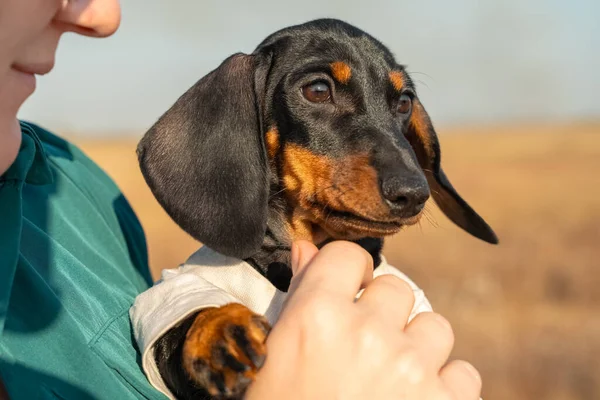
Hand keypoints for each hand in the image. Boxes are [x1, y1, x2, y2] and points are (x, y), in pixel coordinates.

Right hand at [246, 240, 481, 399]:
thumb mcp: (278, 361)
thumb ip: (301, 299)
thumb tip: (306, 249)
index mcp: (317, 318)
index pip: (349, 256)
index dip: (350, 274)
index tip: (349, 294)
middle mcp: (368, 334)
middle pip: (396, 288)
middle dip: (382, 314)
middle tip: (365, 351)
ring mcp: (411, 370)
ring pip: (435, 326)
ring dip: (418, 348)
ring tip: (393, 382)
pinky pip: (463, 373)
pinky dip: (446, 388)